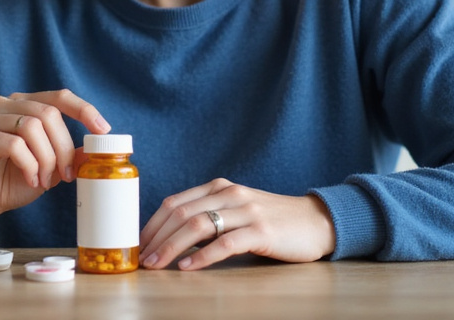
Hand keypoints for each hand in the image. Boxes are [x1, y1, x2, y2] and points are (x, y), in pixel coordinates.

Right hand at [0, 89, 108, 238]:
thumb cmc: (9, 182)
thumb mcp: (48, 169)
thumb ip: (69, 156)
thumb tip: (96, 150)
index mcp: (23, 105)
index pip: (59, 96)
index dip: (84, 110)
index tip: (103, 130)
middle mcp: (4, 104)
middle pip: (48, 114)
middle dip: (64, 148)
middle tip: (65, 175)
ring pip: (32, 127)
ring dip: (46, 159)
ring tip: (43, 180)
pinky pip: (15, 145)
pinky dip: (29, 165)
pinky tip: (30, 179)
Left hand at [138, 178, 335, 269]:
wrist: (316, 221)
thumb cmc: (271, 220)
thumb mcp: (236, 210)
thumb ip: (209, 215)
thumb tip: (170, 239)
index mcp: (218, 187)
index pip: (174, 202)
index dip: (152, 224)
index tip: (137, 244)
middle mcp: (229, 194)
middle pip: (181, 213)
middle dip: (156, 238)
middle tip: (141, 259)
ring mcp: (246, 210)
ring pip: (198, 225)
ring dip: (171, 247)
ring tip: (156, 264)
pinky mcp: (261, 230)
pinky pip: (225, 243)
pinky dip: (202, 256)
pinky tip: (188, 267)